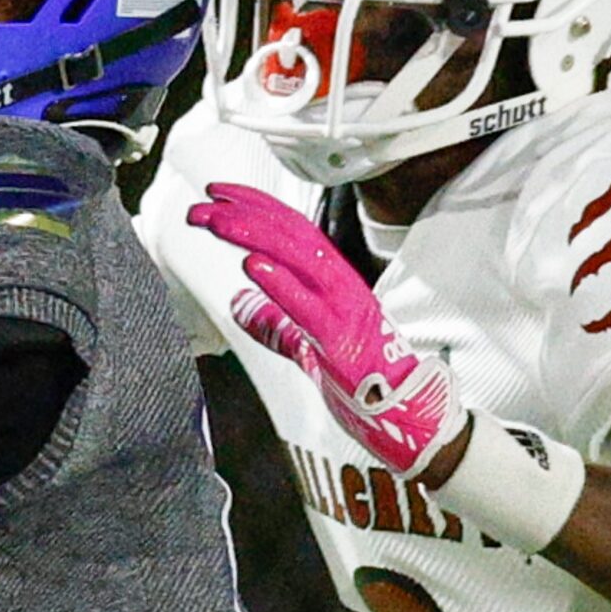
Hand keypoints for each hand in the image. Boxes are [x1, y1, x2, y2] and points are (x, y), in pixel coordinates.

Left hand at [187, 182, 468, 478]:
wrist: (407, 418)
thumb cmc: (364, 380)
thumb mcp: (307, 344)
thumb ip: (273, 322)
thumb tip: (237, 303)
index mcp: (334, 280)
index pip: (292, 227)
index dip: (255, 204)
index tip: (218, 193)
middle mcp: (341, 284)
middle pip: (290, 234)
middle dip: (243, 214)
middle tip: (203, 205)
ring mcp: (345, 309)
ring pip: (299, 258)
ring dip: (254, 236)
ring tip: (219, 222)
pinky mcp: (342, 340)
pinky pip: (309, 307)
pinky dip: (281, 283)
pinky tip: (253, 266)